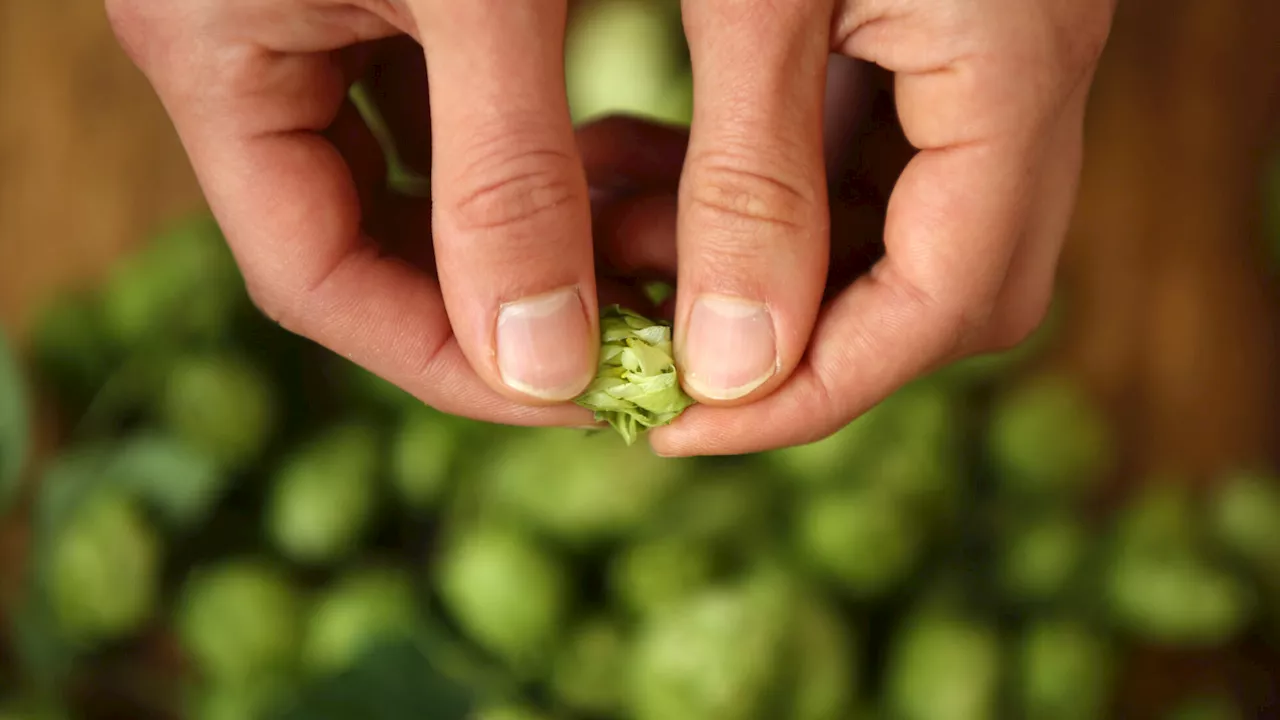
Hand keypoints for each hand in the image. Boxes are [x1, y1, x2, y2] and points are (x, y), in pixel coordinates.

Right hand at [105, 0, 686, 426]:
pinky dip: (541, 154)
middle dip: (503, 301)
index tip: (580, 392)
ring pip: (424, 183)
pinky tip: (626, 162)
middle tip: (634, 332)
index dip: (445, 359)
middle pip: (370, 243)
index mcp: (224, 55)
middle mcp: (253, 46)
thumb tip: (537, 368)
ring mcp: (314, 13)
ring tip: (657, 256)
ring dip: (537, 232)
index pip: (317, 277)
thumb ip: (502, 177)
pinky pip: (457, 108)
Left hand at [599, 0, 1115, 455]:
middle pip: (941, 296)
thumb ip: (749, 182)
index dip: (811, 392)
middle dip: (795, 342)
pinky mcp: (928, 41)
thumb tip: (730, 372)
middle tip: (660, 350)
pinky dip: (758, 195)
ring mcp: (984, 68)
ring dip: (755, 265)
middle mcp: (1025, 87)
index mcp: (1017, 73)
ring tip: (620, 242)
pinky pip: (857, 162)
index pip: (943, 305)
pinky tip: (654, 174)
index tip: (681, 427)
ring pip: (891, 236)